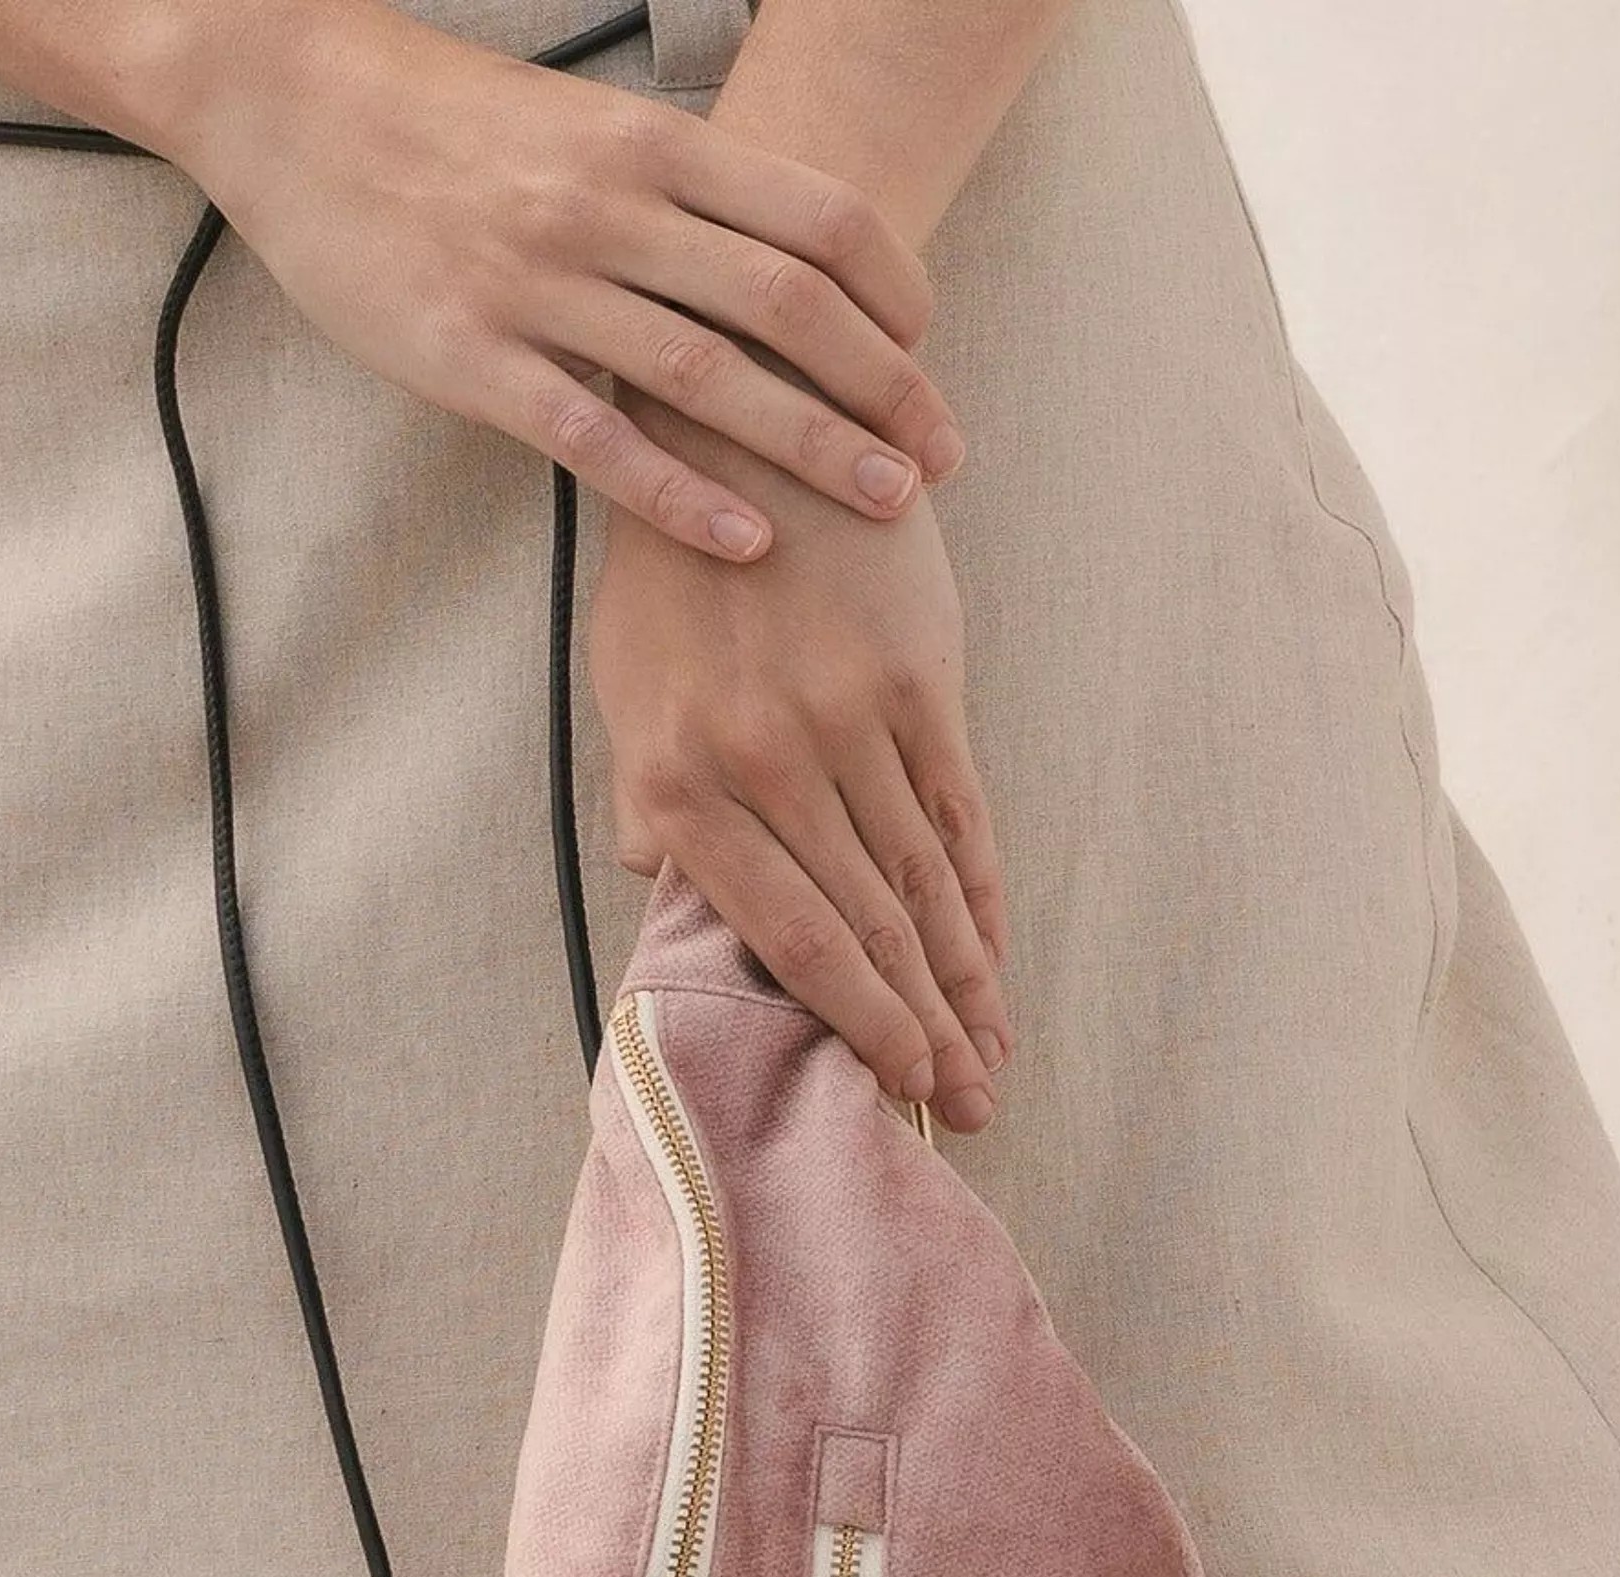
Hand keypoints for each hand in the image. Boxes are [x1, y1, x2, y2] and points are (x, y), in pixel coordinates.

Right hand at [161, 0, 964, 557]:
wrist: (293, 101)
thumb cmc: (444, 123)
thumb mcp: (578, 126)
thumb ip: (671, 187)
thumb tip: (768, 252)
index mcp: (649, 145)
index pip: (815, 216)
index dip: (892, 290)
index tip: (928, 352)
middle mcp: (609, 209)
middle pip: (789, 303)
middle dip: (884, 387)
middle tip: (943, 458)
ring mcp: (540, 286)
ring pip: (711, 378)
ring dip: (813, 448)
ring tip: (887, 507)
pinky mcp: (472, 358)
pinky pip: (598, 440)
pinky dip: (682, 497)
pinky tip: (746, 543)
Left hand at [590, 423, 1009, 1125]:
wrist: (744, 423)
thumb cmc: (671, 576)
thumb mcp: (625, 695)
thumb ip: (653, 810)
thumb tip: (676, 906)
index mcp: (681, 788)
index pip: (786, 940)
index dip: (851, 1023)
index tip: (892, 1085)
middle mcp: (766, 766)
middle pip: (864, 931)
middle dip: (921, 1031)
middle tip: (965, 1109)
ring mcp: (848, 721)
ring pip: (920, 885)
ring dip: (964, 983)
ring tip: (991, 1059)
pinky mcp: (917, 676)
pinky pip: (958, 810)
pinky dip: (980, 891)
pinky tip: (995, 954)